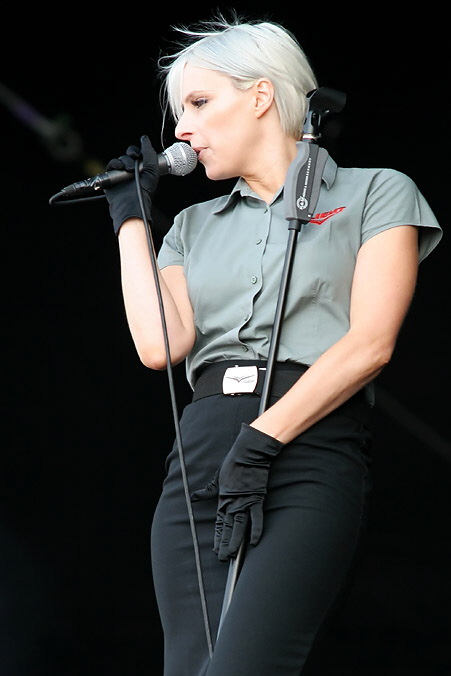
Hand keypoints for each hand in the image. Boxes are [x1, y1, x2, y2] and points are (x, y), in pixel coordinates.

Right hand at [104, 135, 158, 233]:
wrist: (133, 201)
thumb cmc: (145, 189)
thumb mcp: (152, 168)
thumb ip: (149, 152)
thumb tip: (144, 138)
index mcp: (142, 169)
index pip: (137, 154)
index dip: (137, 151)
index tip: (138, 155)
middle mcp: (131, 171)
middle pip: (128, 155)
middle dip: (130, 156)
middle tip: (133, 162)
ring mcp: (121, 175)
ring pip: (119, 160)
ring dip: (123, 162)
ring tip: (128, 170)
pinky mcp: (112, 179)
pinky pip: (111, 166)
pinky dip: (114, 165)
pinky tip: (119, 169)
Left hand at [191, 423, 282, 560]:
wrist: (247, 453)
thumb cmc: (232, 463)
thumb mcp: (216, 478)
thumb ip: (207, 491)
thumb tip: (194, 496)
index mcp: (223, 499)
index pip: (219, 523)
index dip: (217, 537)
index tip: (215, 549)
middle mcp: (232, 503)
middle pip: (228, 528)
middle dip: (225, 544)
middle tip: (222, 558)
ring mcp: (244, 502)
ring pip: (239, 526)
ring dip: (235, 541)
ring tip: (232, 555)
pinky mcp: (256, 498)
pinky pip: (256, 517)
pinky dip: (256, 529)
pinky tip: (253, 542)